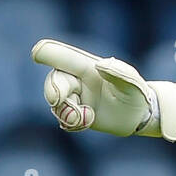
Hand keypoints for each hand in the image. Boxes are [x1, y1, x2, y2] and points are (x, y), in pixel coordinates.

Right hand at [32, 38, 154, 136]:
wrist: (138, 115)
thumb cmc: (136, 93)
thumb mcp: (133, 84)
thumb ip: (118, 73)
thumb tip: (98, 66)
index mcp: (87, 66)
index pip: (63, 56)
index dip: (47, 52)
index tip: (36, 54)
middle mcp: (77, 79)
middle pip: (54, 81)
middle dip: (54, 91)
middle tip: (57, 100)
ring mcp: (74, 97)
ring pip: (56, 103)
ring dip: (66, 112)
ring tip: (87, 117)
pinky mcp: (75, 115)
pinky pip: (63, 119)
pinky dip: (72, 123)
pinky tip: (88, 121)